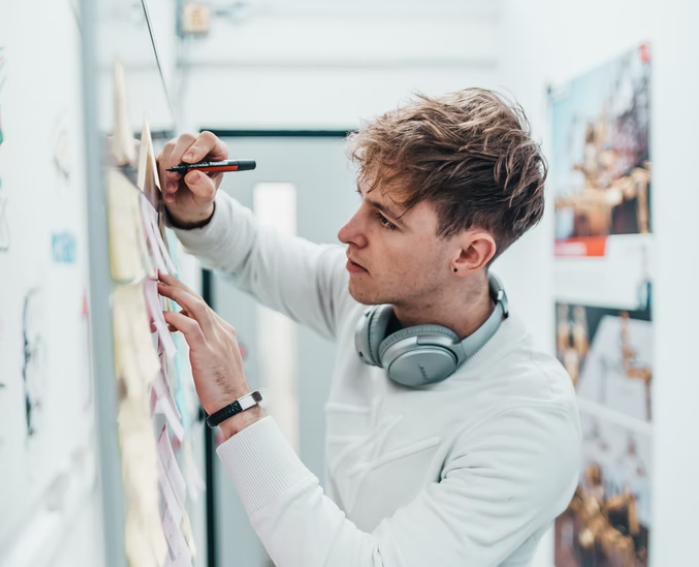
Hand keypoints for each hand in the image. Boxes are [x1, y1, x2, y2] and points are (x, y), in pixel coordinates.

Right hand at [157, 131, 228, 227]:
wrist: (186, 205)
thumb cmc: (200, 196)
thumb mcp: (206, 197)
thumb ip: (204, 188)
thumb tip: (193, 175)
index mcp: (216, 152)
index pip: (208, 139)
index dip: (198, 148)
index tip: (189, 161)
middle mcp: (198, 145)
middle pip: (186, 139)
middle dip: (177, 159)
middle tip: (175, 177)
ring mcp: (181, 148)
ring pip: (170, 148)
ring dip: (168, 170)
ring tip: (172, 189)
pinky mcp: (166, 154)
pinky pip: (159, 158)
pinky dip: (160, 176)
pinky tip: (167, 191)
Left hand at [157, 271, 263, 437]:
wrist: (235, 404)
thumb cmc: (222, 387)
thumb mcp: (212, 359)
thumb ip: (200, 342)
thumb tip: (179, 329)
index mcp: (224, 332)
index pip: (202, 306)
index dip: (185, 293)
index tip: (170, 285)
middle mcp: (222, 331)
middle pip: (198, 300)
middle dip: (178, 286)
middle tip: (161, 275)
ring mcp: (216, 339)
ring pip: (195, 307)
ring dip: (175, 294)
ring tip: (158, 287)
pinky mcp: (207, 350)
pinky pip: (190, 326)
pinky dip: (175, 318)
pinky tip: (163, 316)